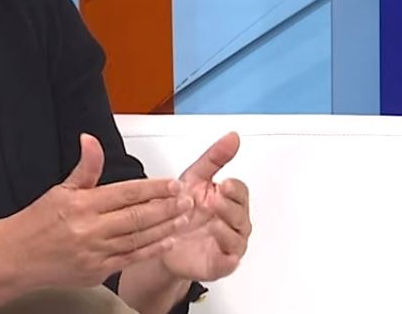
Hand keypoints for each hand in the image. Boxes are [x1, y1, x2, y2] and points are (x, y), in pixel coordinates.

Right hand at [9, 134, 193, 289]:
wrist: (17, 257)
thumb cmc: (38, 223)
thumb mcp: (60, 189)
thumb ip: (85, 167)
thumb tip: (91, 140)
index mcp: (82, 205)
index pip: (126, 193)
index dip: (153, 188)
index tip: (172, 184)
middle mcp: (90, 229)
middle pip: (137, 216)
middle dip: (167, 207)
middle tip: (187, 200)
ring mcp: (96, 253)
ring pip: (139, 238)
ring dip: (165, 227)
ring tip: (184, 218)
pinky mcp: (98, 272)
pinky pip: (131, 259)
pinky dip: (151, 250)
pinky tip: (167, 241)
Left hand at [161, 132, 251, 281]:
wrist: (161, 238)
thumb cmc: (182, 208)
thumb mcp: (195, 177)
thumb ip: (215, 157)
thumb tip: (233, 137)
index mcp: (227, 199)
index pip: (239, 191)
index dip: (233, 188)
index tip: (224, 184)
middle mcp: (231, 221)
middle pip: (240, 214)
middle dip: (230, 206)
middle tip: (217, 199)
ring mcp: (227, 243)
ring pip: (236, 238)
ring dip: (227, 230)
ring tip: (214, 223)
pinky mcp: (219, 263)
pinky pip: (228, 263)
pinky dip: (227, 259)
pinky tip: (222, 252)